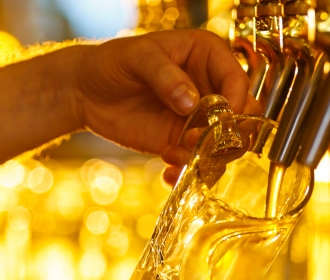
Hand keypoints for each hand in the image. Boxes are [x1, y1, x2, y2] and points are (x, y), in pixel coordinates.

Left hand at [74, 30, 258, 180]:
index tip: (222, 119)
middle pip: (242, 115)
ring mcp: (199, 117)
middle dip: (227, 134)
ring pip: (226, 143)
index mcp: (207, 56)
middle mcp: (210, 87)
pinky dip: (189, 171)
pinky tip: (168, 173)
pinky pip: (201, 161)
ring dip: (208, 156)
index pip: (238, 79)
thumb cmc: (113, 62)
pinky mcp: (183, 141)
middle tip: (195, 140)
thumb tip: (192, 102)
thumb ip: (165, 76)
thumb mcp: (137, 58)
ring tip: (173, 155)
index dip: (236, 100)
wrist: (87, 92)